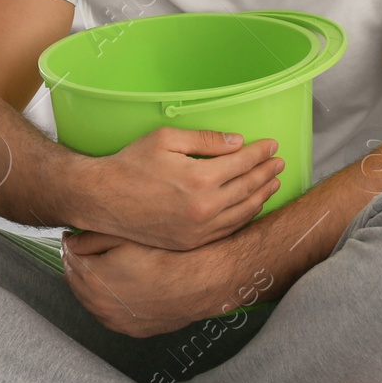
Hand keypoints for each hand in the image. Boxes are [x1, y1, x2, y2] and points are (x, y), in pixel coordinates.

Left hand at [62, 228, 269, 336]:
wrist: (201, 282)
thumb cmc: (169, 256)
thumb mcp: (126, 236)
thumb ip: (92, 239)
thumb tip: (71, 242)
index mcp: (94, 280)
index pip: (69, 259)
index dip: (71, 244)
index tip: (75, 236)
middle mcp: (100, 306)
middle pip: (75, 281)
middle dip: (77, 264)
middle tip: (83, 249)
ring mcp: (116, 321)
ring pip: (90, 300)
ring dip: (89, 283)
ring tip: (100, 265)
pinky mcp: (132, 329)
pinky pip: (108, 314)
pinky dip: (106, 300)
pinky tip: (115, 286)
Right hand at [74, 128, 282, 250]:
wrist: (103, 199)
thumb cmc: (131, 163)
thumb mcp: (166, 139)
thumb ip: (206, 140)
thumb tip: (237, 142)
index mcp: (200, 179)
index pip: (242, 163)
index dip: (260, 153)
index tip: (272, 145)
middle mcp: (204, 208)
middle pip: (247, 188)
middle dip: (266, 173)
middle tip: (278, 163)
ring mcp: (198, 230)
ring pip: (242, 213)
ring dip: (261, 196)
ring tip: (272, 184)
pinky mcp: (190, 243)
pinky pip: (227, 231)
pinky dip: (243, 217)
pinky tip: (249, 207)